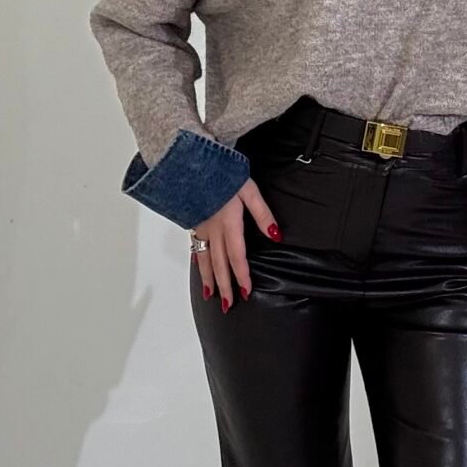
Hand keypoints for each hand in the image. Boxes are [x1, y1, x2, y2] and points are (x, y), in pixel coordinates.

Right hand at [189, 177, 278, 310]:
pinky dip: (197, 261)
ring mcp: (200, 226)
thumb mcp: (249, 190)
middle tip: (227, 304)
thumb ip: (262, 214)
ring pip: (203, 259)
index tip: (246, 292)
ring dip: (208, 279)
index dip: (241, 276)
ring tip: (210, 295)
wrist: (191, 161)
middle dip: (224, 286)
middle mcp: (213, 229)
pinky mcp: (192, 220)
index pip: (237, 257)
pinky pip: (194, 247)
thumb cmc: (222, 172)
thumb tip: (275, 235)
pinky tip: (198, 267)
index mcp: (228, 223)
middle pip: (219, 263)